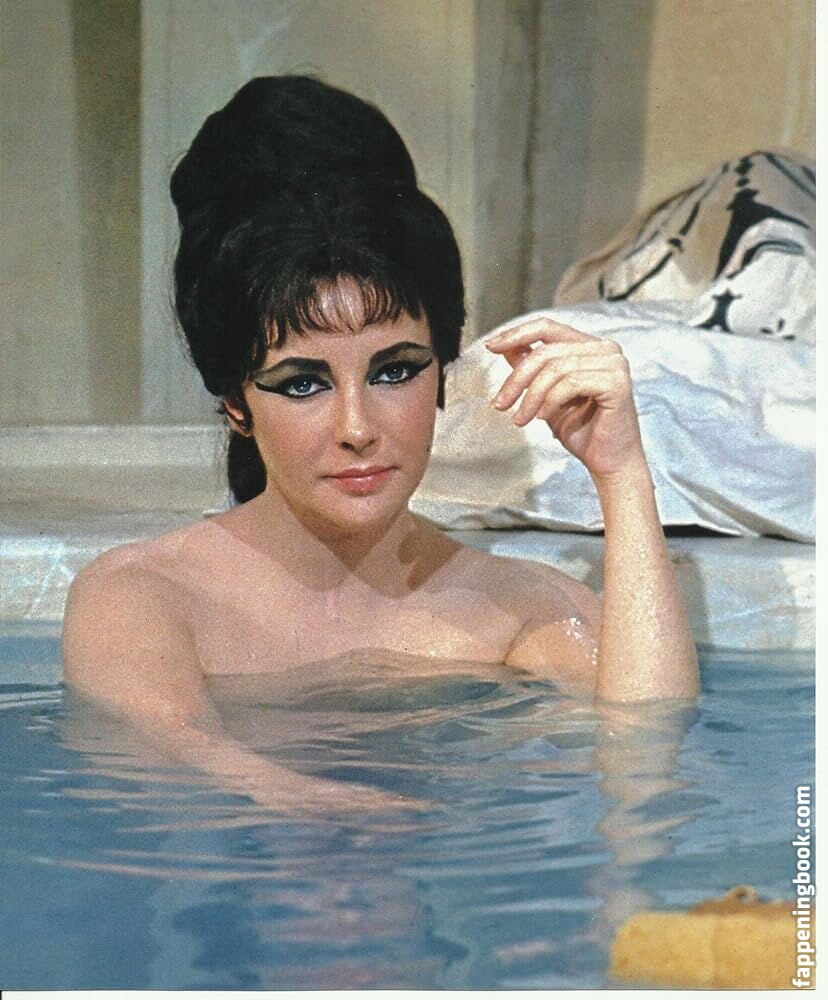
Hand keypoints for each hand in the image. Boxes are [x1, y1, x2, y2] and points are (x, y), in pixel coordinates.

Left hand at [486, 316, 645, 479]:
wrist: (608, 463)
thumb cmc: (583, 432)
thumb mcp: (546, 396)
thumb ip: (532, 369)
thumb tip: (508, 347)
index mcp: (589, 347)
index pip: (548, 327)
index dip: (516, 334)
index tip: (491, 347)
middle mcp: (605, 349)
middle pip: (546, 350)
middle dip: (517, 379)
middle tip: (500, 404)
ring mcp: (614, 363)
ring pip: (555, 368)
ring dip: (531, 396)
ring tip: (521, 419)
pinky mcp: (616, 382)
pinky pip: (571, 383)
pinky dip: (551, 402)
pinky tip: (544, 418)